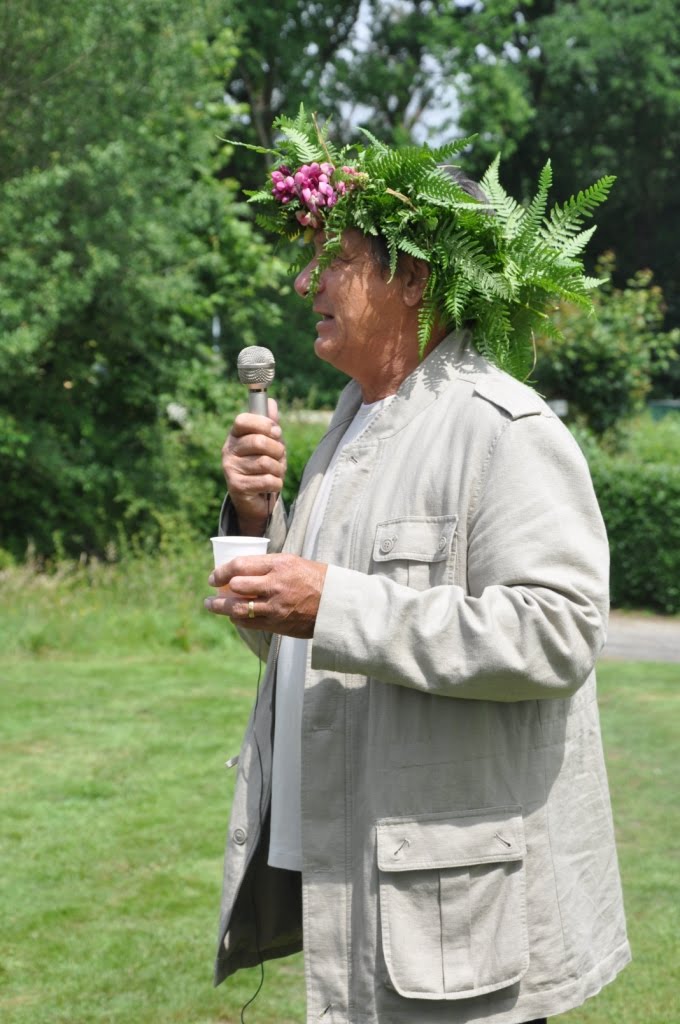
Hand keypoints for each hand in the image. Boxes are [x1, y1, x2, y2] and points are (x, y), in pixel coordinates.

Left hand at [204, 553, 327, 638]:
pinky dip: (237, 619)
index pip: (240, 565)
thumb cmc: (315, 578)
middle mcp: (275, 584)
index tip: (214, 575)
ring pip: (238, 608)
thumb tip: (242, 569)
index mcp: (279, 564)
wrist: (336, 603)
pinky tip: (233, 617)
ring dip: (220, 607)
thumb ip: (268, 565)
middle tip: (213, 587)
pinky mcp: (277, 624)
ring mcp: (275, 606)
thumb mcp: (293, 562)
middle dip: (219, 588)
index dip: (222, 571)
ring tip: (211, 604)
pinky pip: (249, 623)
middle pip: (236, 586)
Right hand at [221, 398, 286, 534]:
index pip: (243, 420)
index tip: (276, 432)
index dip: (264, 424)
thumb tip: (271, 402)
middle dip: (277, 450)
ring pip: (265, 462)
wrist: (254, 500)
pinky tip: (272, 485)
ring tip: (275, 473)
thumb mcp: (268, 444)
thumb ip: (270, 425)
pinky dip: (276, 483)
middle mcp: (229, 451)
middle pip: (259, 441)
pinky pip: (267, 480)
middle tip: (279, 457)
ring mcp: (230, 469)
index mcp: (235, 436)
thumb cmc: (262, 468)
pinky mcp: (237, 486)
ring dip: (279, 469)